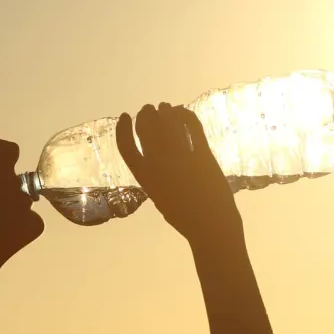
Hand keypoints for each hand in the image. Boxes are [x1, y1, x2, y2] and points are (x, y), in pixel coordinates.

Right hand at [116, 103, 241, 242]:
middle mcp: (160, 165)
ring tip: (165, 107)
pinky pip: (192, 127)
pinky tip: (182, 112)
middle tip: (149, 109)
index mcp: (146, 178)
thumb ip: (155, 179)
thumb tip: (154, 163)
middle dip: (146, 115)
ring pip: (168, 124)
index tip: (126, 116)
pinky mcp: (202, 155)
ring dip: (164, 112)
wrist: (210, 226)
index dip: (123, 129)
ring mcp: (182, 158)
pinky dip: (185, 115)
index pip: (127, 147)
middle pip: (147, 129)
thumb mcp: (161, 198)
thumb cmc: (184, 218)